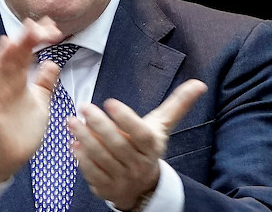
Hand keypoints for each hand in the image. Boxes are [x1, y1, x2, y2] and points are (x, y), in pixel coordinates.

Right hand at [0, 17, 63, 182]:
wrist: (5, 160)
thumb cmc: (20, 132)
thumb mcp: (39, 104)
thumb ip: (44, 83)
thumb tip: (52, 63)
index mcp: (18, 82)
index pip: (27, 55)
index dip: (37, 39)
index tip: (52, 27)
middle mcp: (6, 85)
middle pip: (15, 56)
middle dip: (25, 38)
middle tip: (37, 23)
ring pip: (2, 67)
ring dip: (10, 50)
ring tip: (18, 34)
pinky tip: (3, 54)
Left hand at [68, 79, 206, 209]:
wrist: (143, 187)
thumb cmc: (147, 148)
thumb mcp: (162, 127)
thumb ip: (177, 105)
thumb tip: (199, 84)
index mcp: (152, 146)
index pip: (140, 133)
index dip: (126, 118)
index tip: (110, 102)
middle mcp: (139, 164)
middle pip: (118, 144)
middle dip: (100, 125)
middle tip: (85, 107)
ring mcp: (122, 178)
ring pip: (102, 157)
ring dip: (85, 139)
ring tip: (72, 121)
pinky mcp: (107, 188)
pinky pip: (93, 174)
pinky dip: (82, 160)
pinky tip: (73, 144)